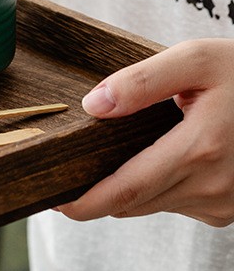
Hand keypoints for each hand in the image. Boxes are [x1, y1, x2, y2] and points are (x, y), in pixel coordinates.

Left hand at [58, 38, 233, 226]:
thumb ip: (141, 81)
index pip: (126, 191)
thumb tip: (94, 105)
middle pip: (132, 203)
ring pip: (152, 204)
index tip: (54, 201)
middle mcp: (213, 186)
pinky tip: (166, 156)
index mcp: (200, 149)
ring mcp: (224, 203)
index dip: (85, 202)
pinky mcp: (229, 210)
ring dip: (131, 186)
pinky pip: (176, 203)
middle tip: (72, 171)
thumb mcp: (196, 60)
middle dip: (98, 192)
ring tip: (130, 149)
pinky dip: (159, 186)